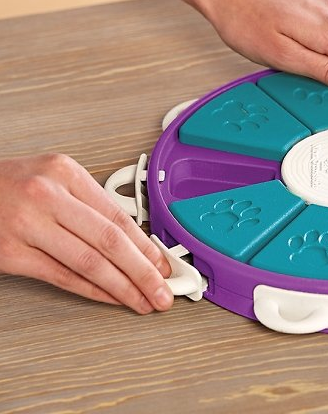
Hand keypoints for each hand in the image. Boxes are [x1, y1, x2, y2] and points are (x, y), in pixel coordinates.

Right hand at [0, 154, 172, 313]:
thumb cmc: (12, 186)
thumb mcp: (55, 180)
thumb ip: (91, 206)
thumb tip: (136, 242)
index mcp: (66, 174)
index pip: (119, 217)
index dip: (147, 246)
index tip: (165, 265)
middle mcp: (48, 196)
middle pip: (110, 241)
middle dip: (144, 272)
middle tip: (164, 291)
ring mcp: (27, 225)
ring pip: (90, 263)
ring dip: (124, 287)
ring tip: (144, 301)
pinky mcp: (10, 253)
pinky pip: (62, 277)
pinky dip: (93, 291)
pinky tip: (112, 298)